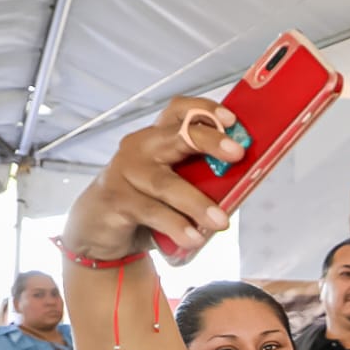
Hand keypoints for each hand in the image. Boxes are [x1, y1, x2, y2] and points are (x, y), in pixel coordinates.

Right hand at [60, 97, 241, 260]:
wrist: (101, 226)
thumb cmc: (149, 200)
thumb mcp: (178, 184)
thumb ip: (203, 178)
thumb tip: (248, 181)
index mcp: (160, 137)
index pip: (180, 112)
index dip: (205, 110)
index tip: (232, 119)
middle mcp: (141, 147)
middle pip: (177, 136)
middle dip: (209, 142)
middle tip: (238, 153)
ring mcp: (124, 172)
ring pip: (166, 183)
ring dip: (197, 202)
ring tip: (221, 222)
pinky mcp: (115, 199)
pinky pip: (151, 212)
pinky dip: (175, 226)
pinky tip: (193, 239)